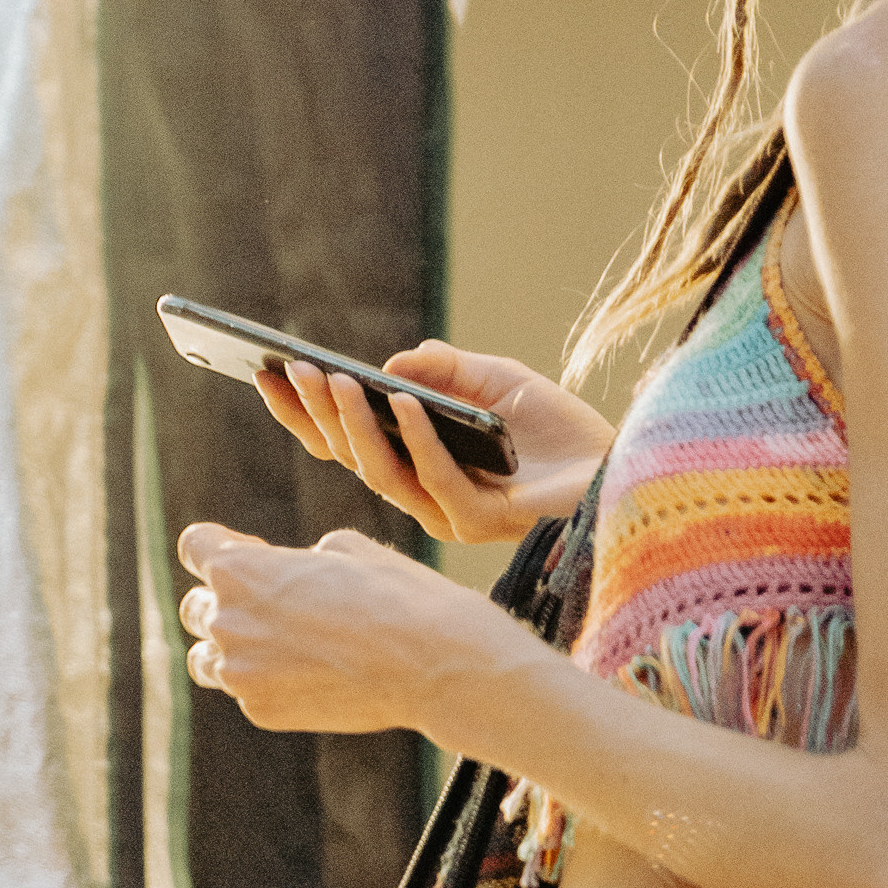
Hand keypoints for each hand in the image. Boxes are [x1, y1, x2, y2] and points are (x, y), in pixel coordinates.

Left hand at [175, 521, 492, 733]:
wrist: (434, 665)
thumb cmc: (397, 595)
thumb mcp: (346, 548)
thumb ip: (297, 559)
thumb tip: (291, 574)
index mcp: (240, 569)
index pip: (195, 547)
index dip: (223, 546)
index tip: (252, 554)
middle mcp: (226, 621)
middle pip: (196, 607)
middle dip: (228, 601)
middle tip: (276, 605)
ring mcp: (240, 673)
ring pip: (207, 659)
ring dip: (233, 648)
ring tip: (280, 646)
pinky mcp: (261, 712)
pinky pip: (246, 692)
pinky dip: (268, 684)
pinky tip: (313, 676)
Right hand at [252, 339, 611, 544]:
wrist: (620, 471)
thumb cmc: (562, 432)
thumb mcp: (499, 382)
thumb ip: (447, 369)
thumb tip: (388, 366)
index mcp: (417, 463)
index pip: (346, 441)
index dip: (306, 411)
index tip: (268, 372)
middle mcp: (423, 495)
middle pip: (350, 459)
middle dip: (316, 414)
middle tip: (289, 370)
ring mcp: (447, 513)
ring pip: (381, 474)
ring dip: (355, 424)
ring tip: (336, 379)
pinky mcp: (479, 522)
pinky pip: (435, 479)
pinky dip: (416, 438)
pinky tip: (403, 402)